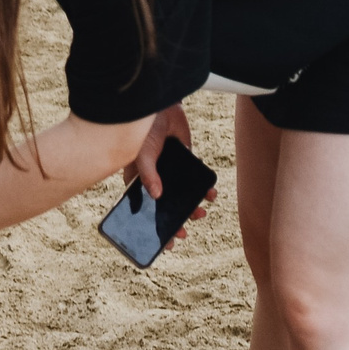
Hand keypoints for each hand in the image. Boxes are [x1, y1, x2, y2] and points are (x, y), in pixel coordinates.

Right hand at [133, 104, 213, 249]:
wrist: (163, 106)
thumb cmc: (144, 128)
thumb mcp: (142, 152)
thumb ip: (148, 173)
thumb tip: (156, 196)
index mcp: (138, 180)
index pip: (144, 210)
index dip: (152, 227)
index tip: (165, 243)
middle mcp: (154, 179)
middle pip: (164, 207)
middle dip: (174, 221)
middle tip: (183, 233)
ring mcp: (170, 172)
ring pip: (182, 197)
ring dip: (191, 207)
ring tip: (201, 213)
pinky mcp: (185, 163)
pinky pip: (196, 181)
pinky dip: (204, 189)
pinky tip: (211, 194)